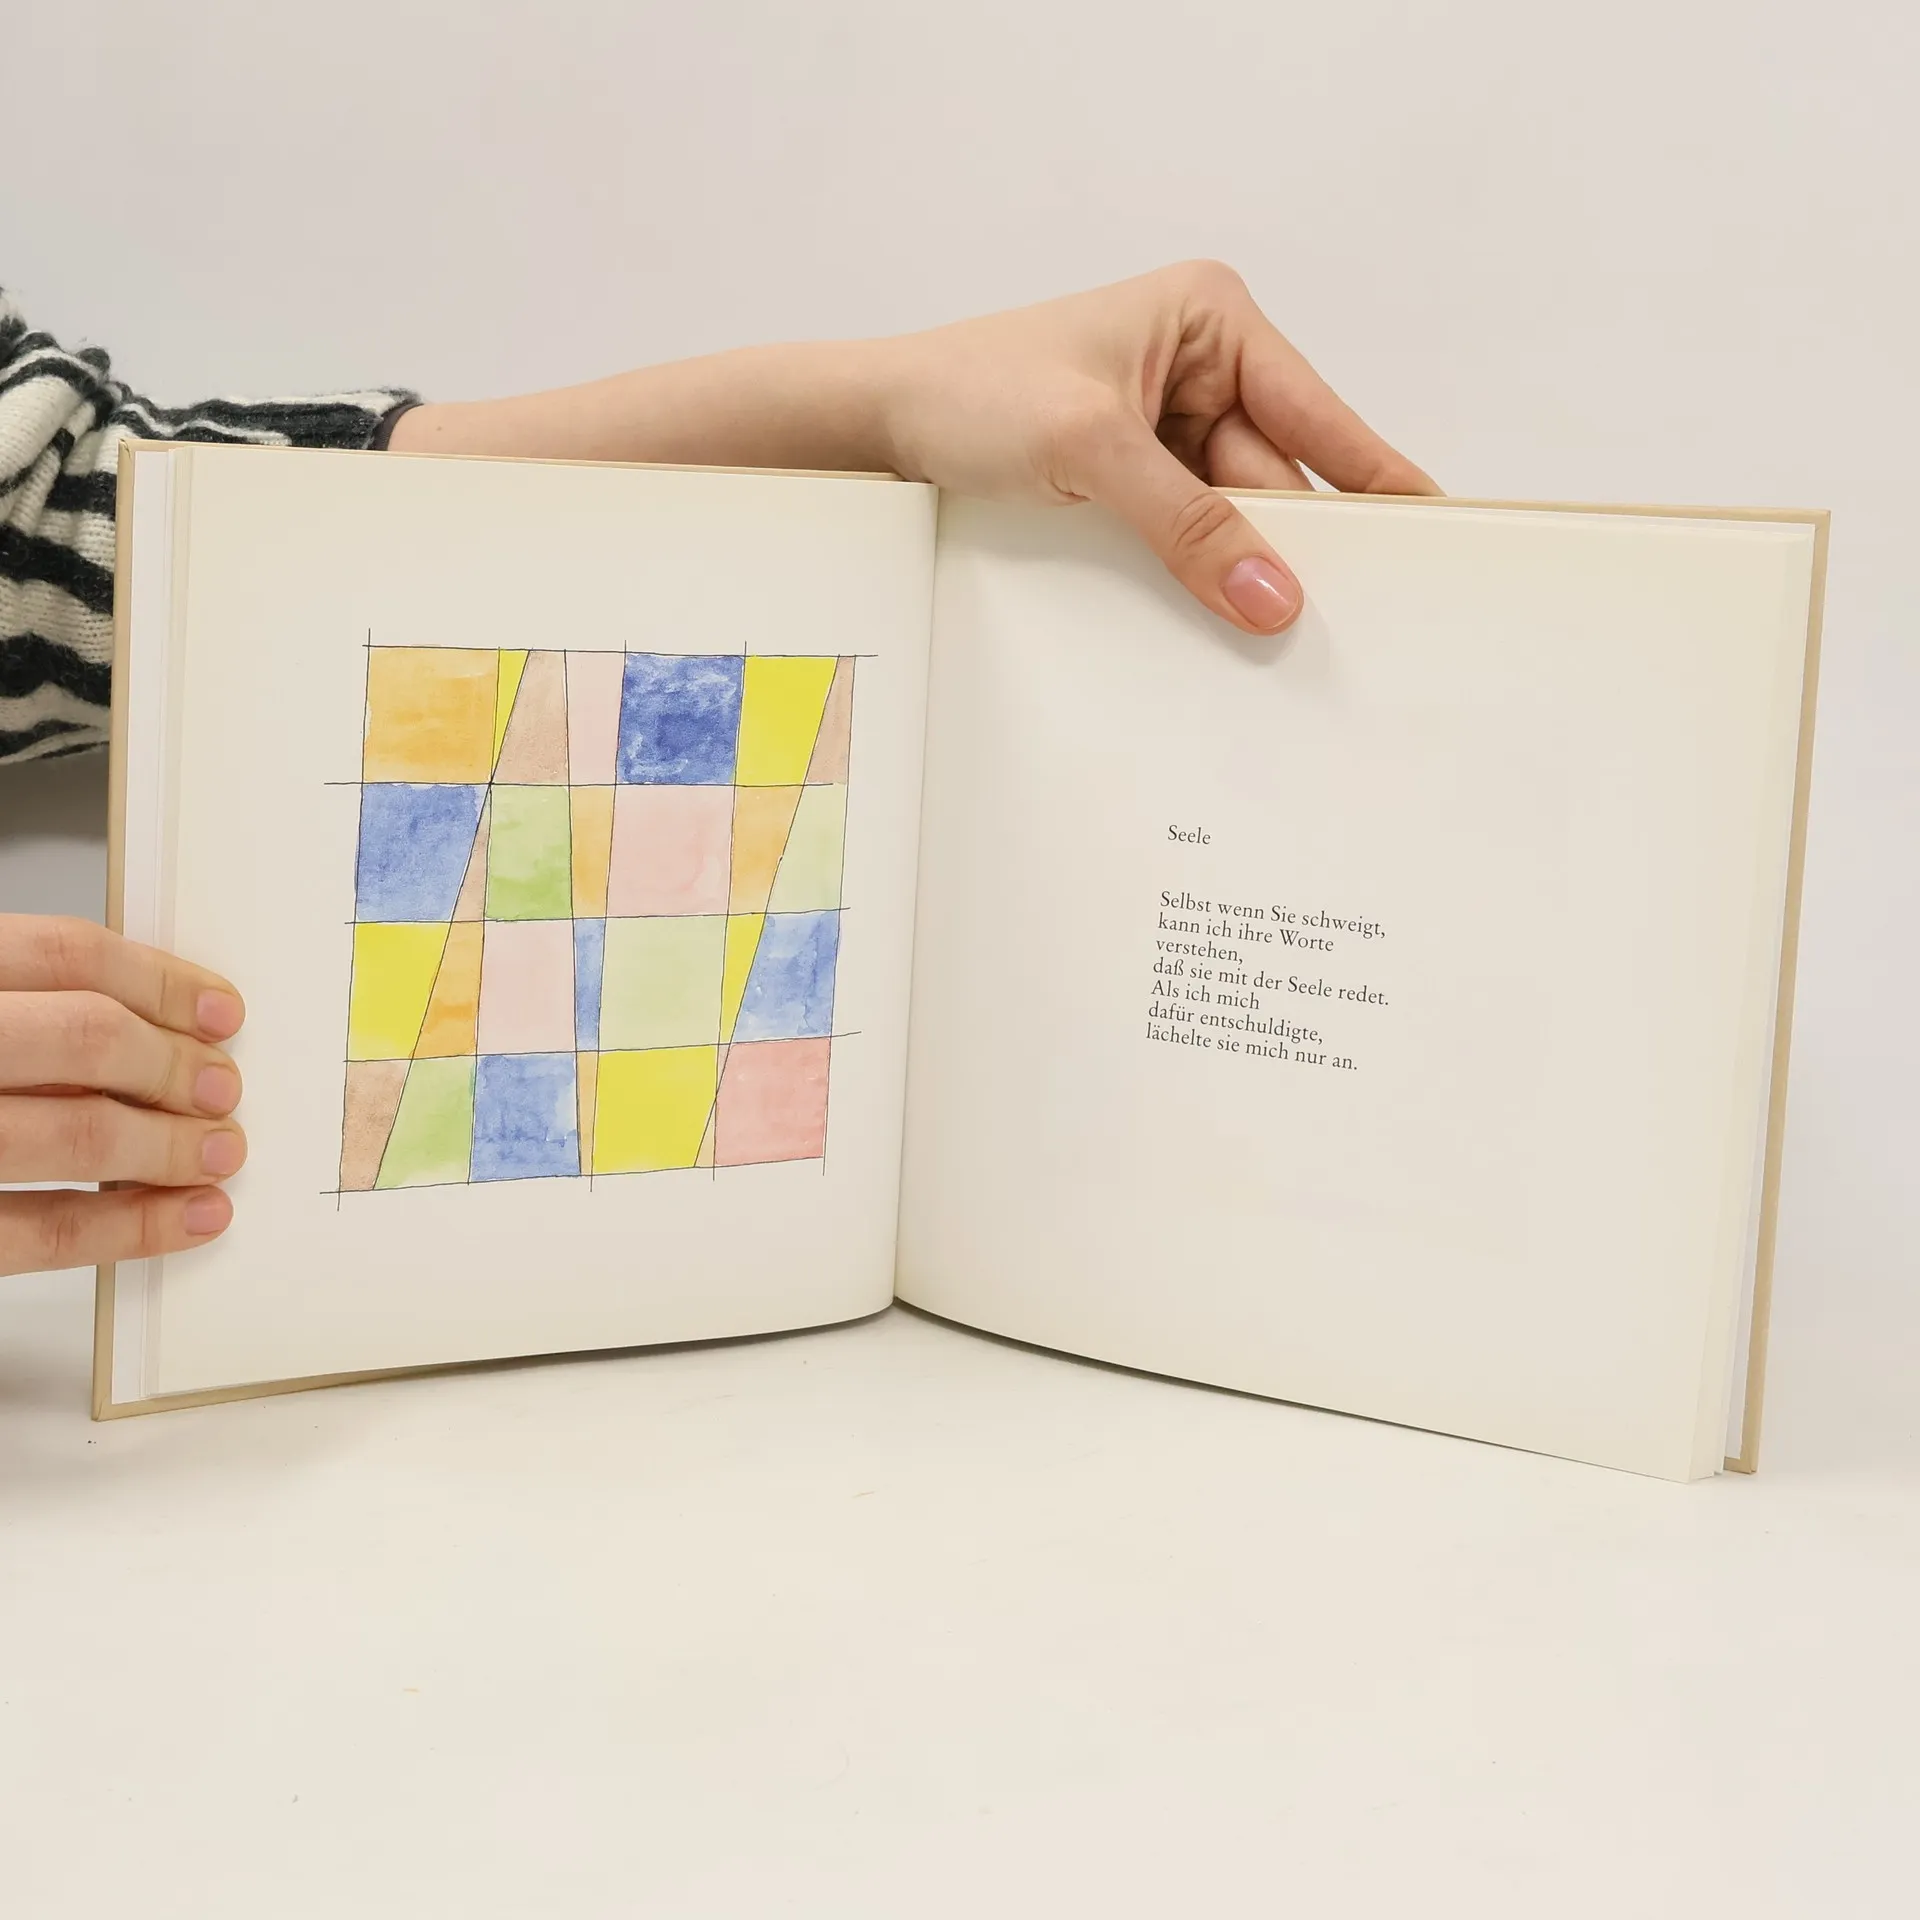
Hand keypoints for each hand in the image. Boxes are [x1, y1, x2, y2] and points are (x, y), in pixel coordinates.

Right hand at [0, 915, 245, 1276]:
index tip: (219, 1010)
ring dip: (170, 1146)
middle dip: (174, 1066)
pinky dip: (129, 1227)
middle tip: (221, 1088)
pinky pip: (42, 1232)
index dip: (161, 981)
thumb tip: (144, 1025)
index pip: (63, 953)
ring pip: (76, 1133)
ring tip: (216, 1152)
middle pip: (85, 1038)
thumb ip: (13, 1008)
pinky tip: (182, 1218)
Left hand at [873, 261, 1437, 632]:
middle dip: (1297, 540)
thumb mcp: (1091, 452)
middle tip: (1358, 614)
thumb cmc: (972, 395)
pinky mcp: (1131, 476)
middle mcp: (1197, 364)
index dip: (1372, 476)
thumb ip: (1188, 526)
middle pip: (1276, 471)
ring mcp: (1164, 424)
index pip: (1313, 412)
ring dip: (1241, 565)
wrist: (876, 426)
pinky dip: (1198, 572)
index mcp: (1208, 318)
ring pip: (1233, 512)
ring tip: (1280, 630)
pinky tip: (1220, 615)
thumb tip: (1272, 596)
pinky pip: (1187, 531)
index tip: (1434, 524)